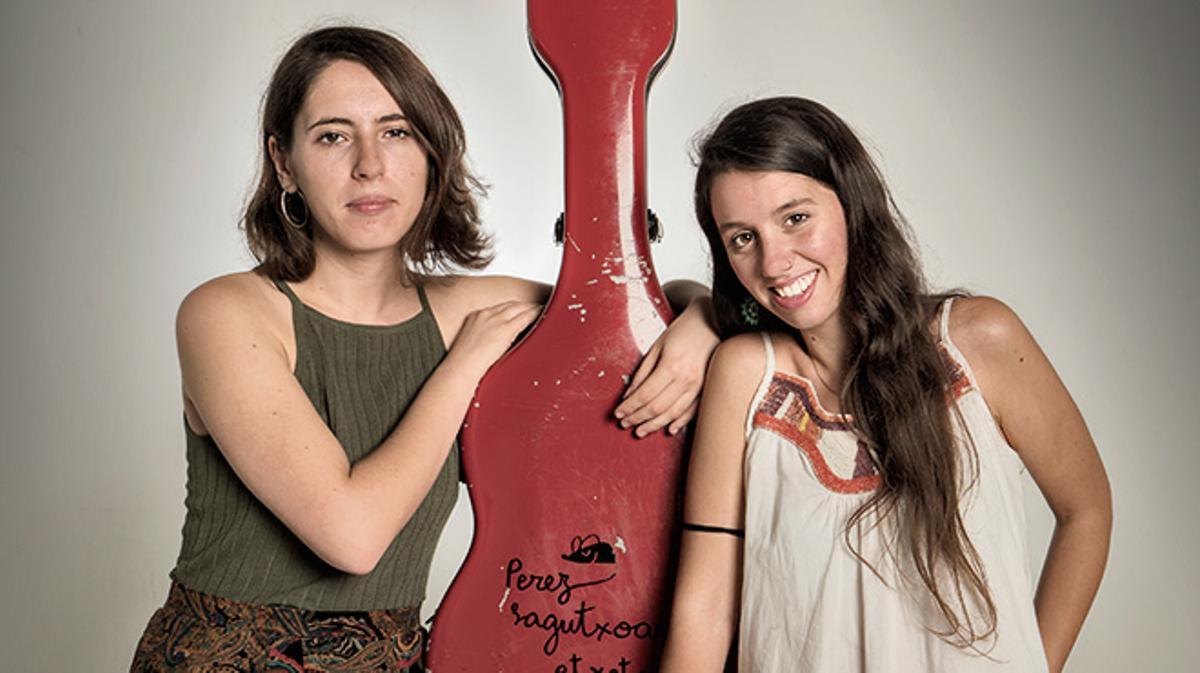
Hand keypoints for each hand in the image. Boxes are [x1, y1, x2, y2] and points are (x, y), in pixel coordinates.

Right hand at [446, 301, 540, 377]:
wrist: (461, 367)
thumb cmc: (464, 362)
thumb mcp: (471, 344)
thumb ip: (483, 339)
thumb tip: (491, 345)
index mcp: (476, 316)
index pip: (500, 307)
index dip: (513, 308)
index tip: (521, 310)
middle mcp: (486, 314)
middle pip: (511, 305)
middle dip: (524, 305)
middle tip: (537, 306)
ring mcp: (496, 320)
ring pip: (520, 308)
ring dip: (532, 307)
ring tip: (542, 308)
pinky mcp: (505, 329)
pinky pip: (525, 317)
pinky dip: (535, 314)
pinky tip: (542, 314)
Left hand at [614, 299, 719, 436]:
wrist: (713, 322)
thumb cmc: (684, 330)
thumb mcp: (657, 346)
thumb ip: (643, 372)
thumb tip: (630, 394)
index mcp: (671, 365)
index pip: (644, 395)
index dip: (629, 407)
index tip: (619, 412)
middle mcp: (687, 379)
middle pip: (657, 407)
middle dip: (638, 418)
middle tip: (626, 423)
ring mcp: (699, 386)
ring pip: (673, 414)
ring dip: (654, 425)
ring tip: (641, 430)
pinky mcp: (707, 389)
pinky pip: (692, 411)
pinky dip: (679, 422)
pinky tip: (669, 428)